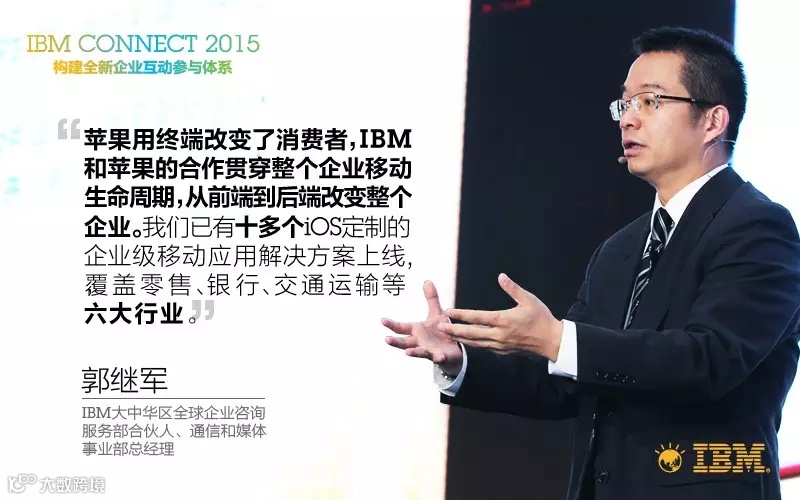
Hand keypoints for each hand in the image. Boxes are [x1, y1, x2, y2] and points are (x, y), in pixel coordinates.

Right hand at [382, 281, 462, 374]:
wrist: (453, 349)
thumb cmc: (441, 332)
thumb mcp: (436, 313)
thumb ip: (432, 299)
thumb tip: (427, 281)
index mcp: (416, 330)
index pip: (400, 328)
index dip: (391, 324)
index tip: (382, 320)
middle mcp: (419, 342)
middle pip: (404, 342)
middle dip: (396, 342)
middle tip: (386, 340)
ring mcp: (428, 350)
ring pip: (418, 352)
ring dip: (413, 353)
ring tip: (407, 353)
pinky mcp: (440, 357)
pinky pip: (438, 358)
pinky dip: (438, 358)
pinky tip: (439, 357)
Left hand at [439, 273, 562, 360]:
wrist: (552, 341)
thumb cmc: (542, 319)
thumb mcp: (529, 300)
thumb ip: (513, 288)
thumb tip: (501, 276)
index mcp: (503, 320)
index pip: (476, 317)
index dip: (460, 314)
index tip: (447, 312)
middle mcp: (499, 334)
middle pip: (471, 333)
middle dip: (453, 330)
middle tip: (439, 327)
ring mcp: (500, 345)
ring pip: (475, 343)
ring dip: (460, 339)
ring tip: (448, 335)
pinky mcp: (503, 351)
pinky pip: (484, 348)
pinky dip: (472, 345)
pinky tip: (466, 342)